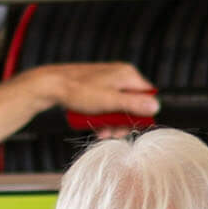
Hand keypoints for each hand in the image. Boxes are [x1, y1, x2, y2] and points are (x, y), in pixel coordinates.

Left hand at [28, 62, 158, 126]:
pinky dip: (103, 116)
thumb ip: (133, 104)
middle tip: (112, 134)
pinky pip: (107, 104)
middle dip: (122, 122)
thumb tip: (156, 107)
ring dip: (112, 123)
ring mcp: (108, 81)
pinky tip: (95, 125)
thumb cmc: (79, 92)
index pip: (147, 96)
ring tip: (101, 132)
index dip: (141, 114)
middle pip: (132, 103)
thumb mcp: (109, 101)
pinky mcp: (98, 87)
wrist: (51, 85)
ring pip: (118, 106)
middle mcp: (120, 75)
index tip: (130, 127)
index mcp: (128, 74)